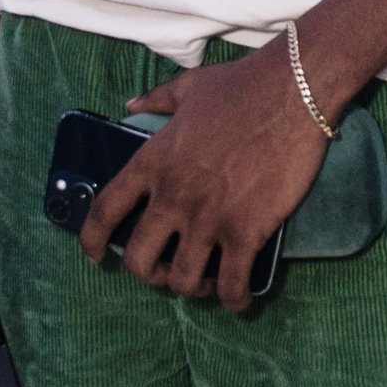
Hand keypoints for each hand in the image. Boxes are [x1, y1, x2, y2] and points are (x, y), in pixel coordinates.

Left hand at [83, 46, 331, 306]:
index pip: (105, 211)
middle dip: (148, 274)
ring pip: (182, 280)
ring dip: (190, 288)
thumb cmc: (242, 86)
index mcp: (152, 162)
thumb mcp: (188, 87)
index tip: (97, 256)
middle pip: (139, 259)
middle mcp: (172, 197)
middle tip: (166, 270)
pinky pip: (231, 283)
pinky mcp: (246, 231)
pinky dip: (233, 300)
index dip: (93, 240)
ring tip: (204, 282)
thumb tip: (131, 103)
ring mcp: (208, 218)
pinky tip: (238, 300)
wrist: (293, 93)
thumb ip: (156, 99)